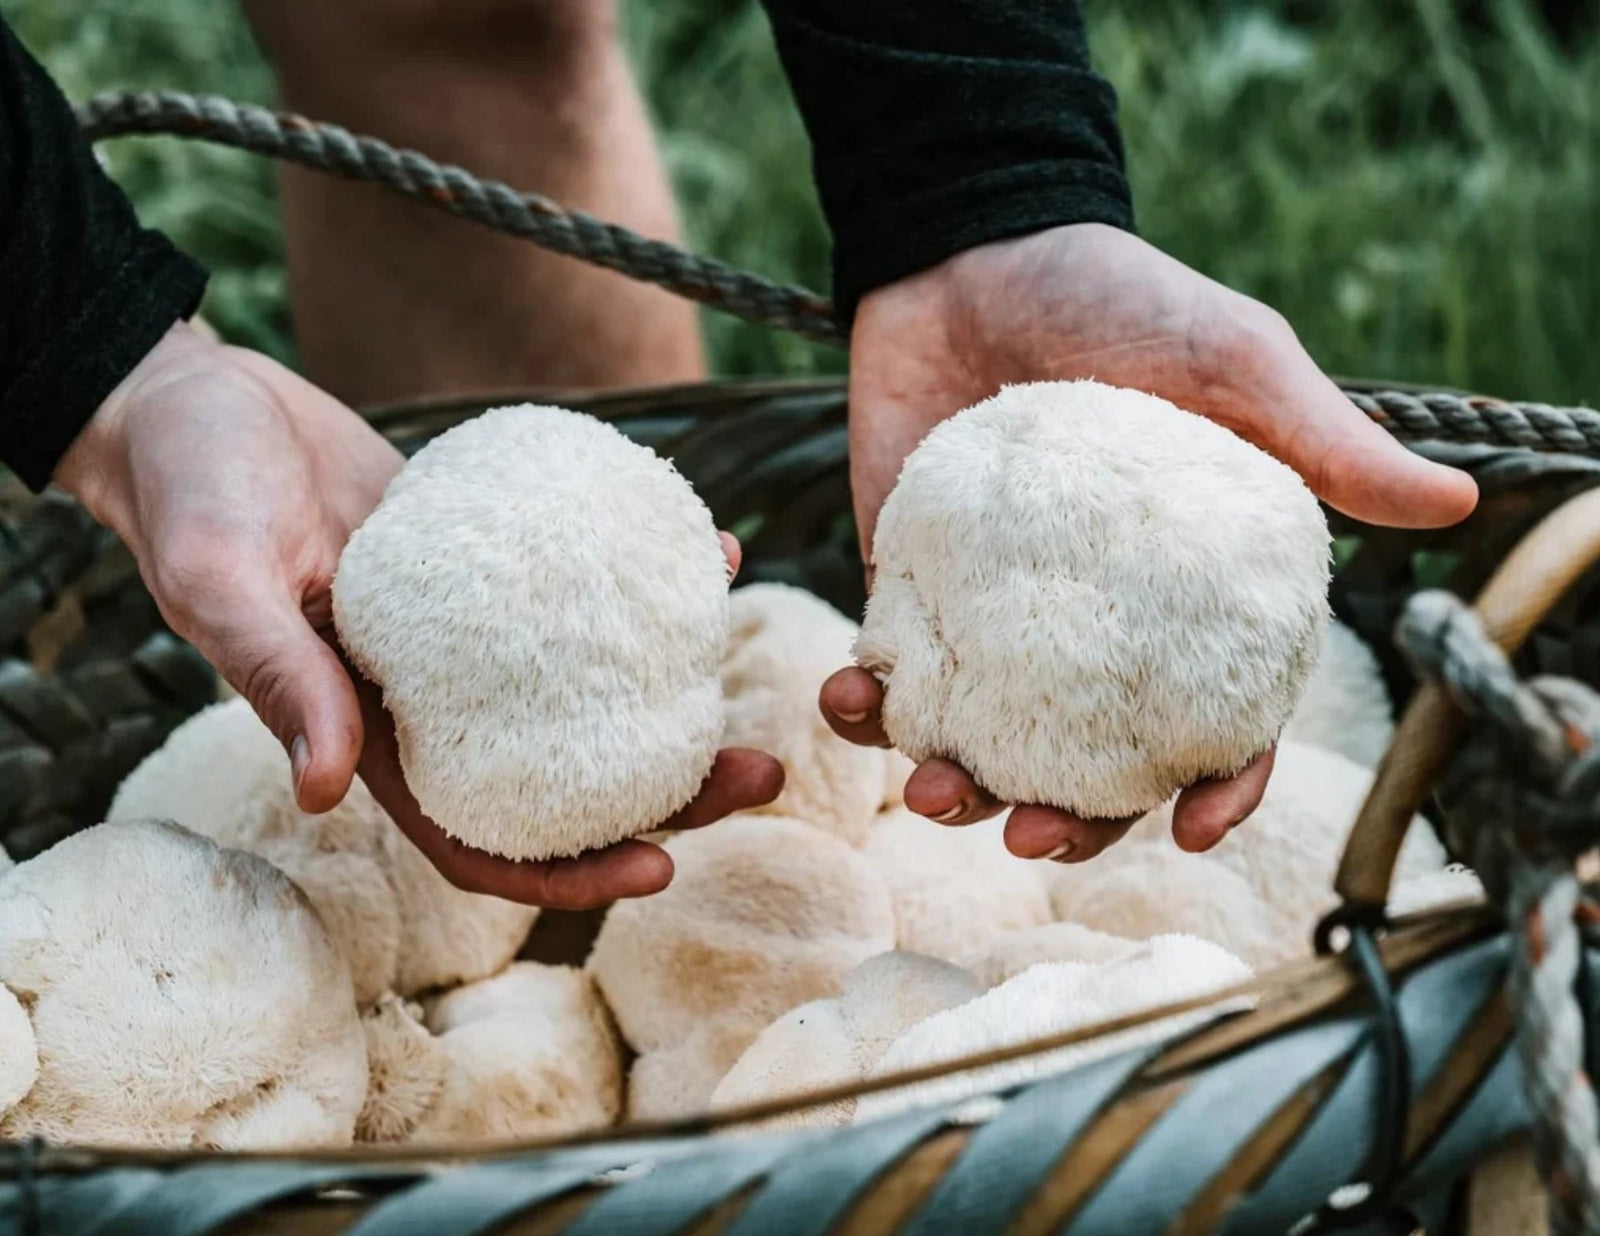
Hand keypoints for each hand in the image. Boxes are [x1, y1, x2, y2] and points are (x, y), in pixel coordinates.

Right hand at [56, 321, 781, 907]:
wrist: (200, 407)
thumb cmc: (190, 493)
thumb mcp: (223, 579)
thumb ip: (278, 677)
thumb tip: (329, 790)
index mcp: (369, 735)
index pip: (480, 838)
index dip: (567, 873)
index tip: (661, 868)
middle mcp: (433, 699)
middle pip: (565, 778)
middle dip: (665, 796)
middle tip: (760, 774)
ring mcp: (470, 633)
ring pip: (586, 688)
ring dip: (672, 692)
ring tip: (754, 661)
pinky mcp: (491, 562)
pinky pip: (580, 583)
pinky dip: (644, 573)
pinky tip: (711, 547)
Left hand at [822, 224, 1477, 860]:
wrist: (970, 252)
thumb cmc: (1117, 298)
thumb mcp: (1230, 361)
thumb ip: (1319, 440)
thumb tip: (1454, 504)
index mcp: (1184, 593)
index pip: (1216, 715)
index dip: (1220, 784)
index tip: (1199, 834)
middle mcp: (1091, 623)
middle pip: (1090, 760)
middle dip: (1065, 822)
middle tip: (1028, 838)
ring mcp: (996, 614)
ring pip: (985, 739)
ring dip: (958, 784)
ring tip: (937, 787)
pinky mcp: (908, 587)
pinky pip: (889, 669)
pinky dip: (866, 701)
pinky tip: (849, 698)